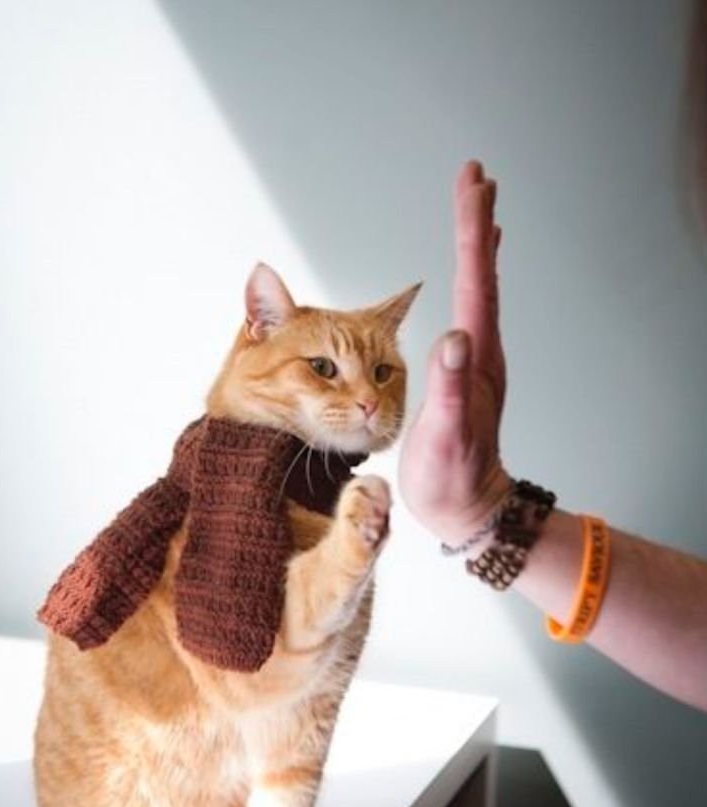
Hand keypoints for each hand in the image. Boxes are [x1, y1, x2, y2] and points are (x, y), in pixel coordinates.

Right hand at [399, 160, 509, 546]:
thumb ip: (452, 391)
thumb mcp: (447, 439)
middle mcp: (483, 352)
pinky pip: (474, 309)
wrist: (468, 507)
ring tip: (477, 207)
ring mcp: (478, 360)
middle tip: (476, 175)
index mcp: (476, 359)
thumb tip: (456, 337)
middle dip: (477, 222)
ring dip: (478, 244)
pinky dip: (474, 278)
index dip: (471, 232)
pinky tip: (473, 272)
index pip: (475, 282)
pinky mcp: (468, 370)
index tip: (471, 186)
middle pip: (482, 274)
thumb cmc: (450, 480)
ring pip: (481, 288)